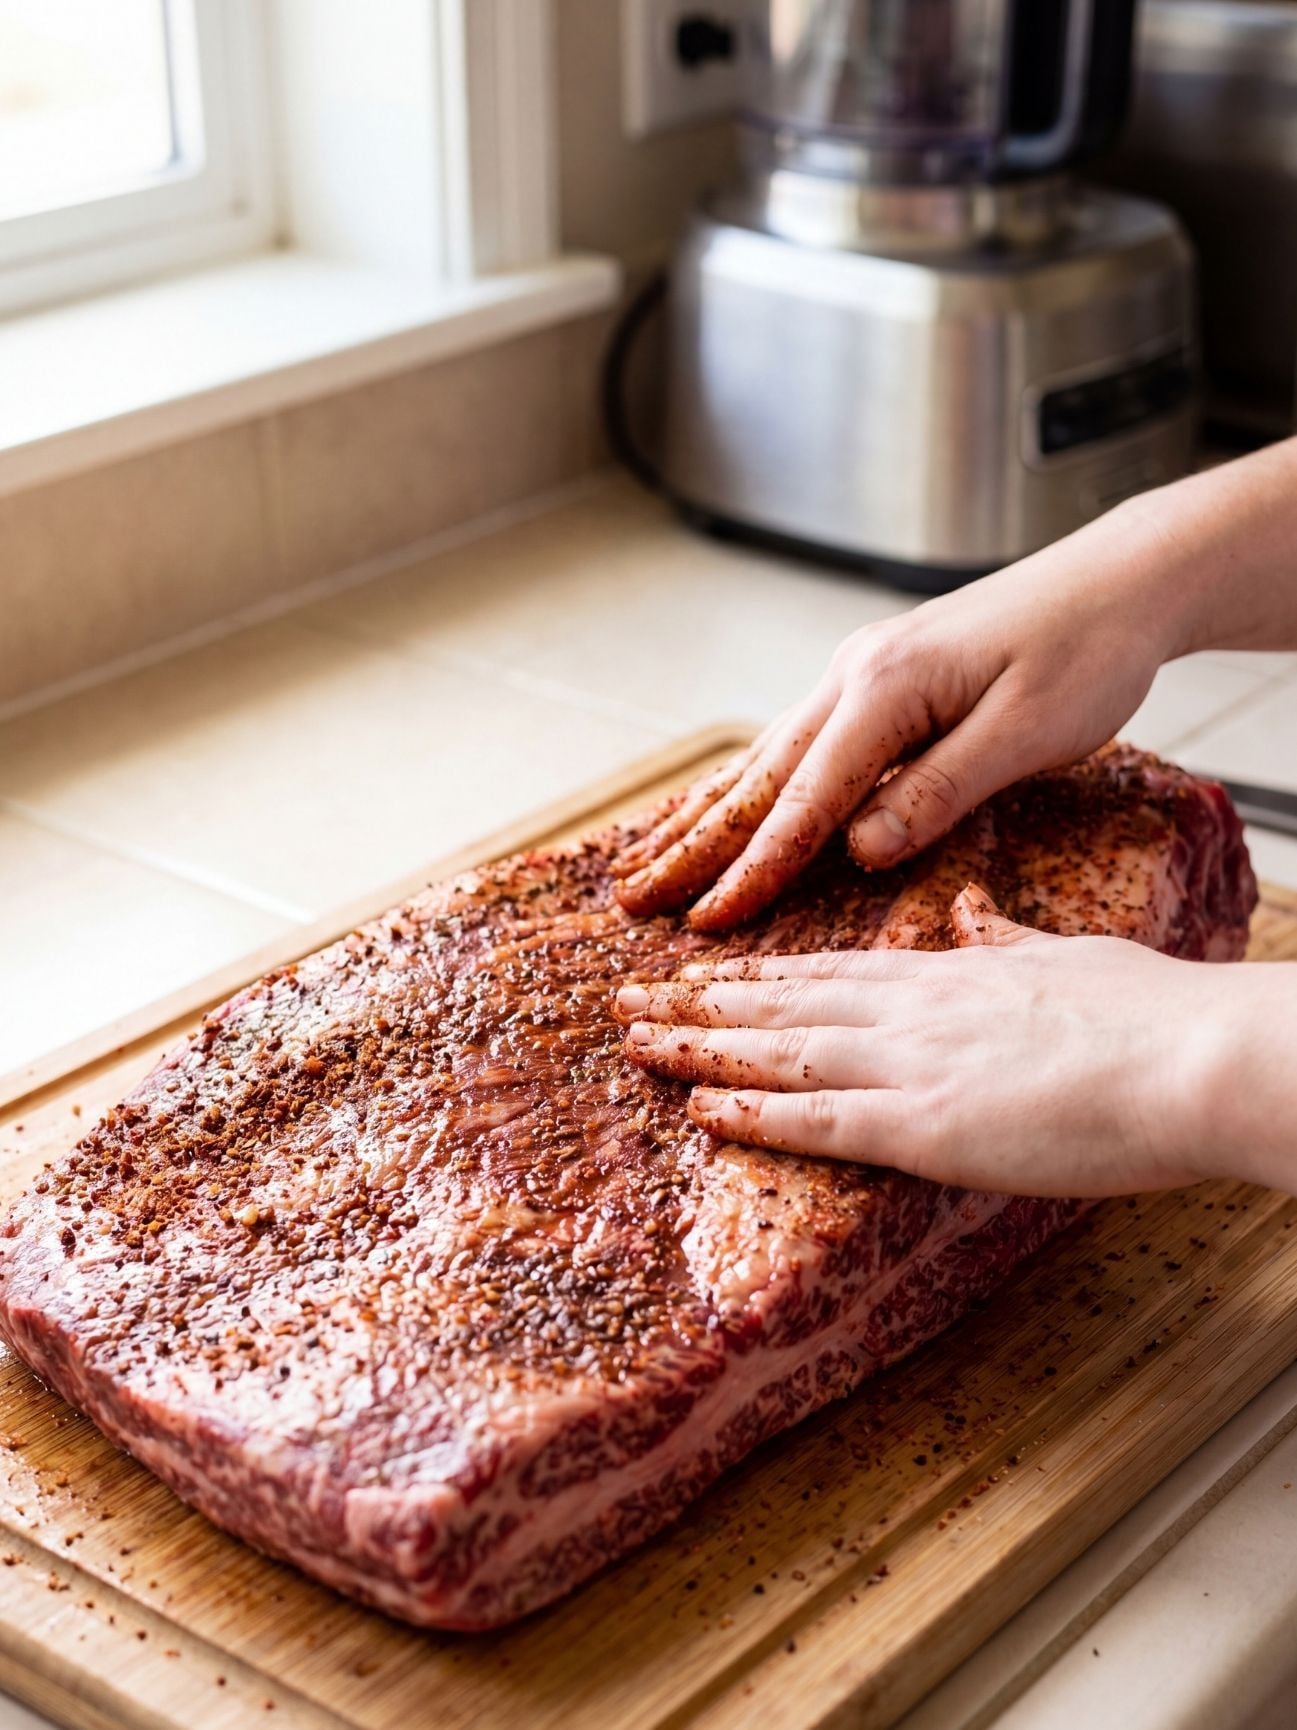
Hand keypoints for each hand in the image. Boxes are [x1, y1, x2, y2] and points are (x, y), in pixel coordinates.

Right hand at [612, 502, 1181, 931]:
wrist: (1118, 581)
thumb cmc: (1086, 652)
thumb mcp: (1026, 732)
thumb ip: (938, 790)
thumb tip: (858, 850)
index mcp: (886, 688)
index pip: (805, 799)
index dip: (755, 867)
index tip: (707, 922)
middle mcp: (854, 676)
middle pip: (757, 776)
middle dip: (690, 843)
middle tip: (630, 896)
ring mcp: (858, 675)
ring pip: (761, 757)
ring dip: (701, 815)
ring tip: (644, 859)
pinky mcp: (876, 684)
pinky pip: (792, 745)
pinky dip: (745, 785)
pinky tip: (720, 807)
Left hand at [613, 887, 1244, 1198]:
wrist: (1190, 1055)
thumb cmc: (1149, 1013)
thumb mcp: (1067, 955)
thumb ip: (1006, 940)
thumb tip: (973, 914)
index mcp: (946, 974)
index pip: (828, 972)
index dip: (758, 975)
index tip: (705, 972)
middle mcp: (911, 1011)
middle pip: (781, 1003)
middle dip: (700, 1001)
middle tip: (629, 998)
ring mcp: (910, 1065)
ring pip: (778, 1052)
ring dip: (699, 1047)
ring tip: (635, 1041)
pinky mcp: (924, 1126)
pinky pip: (818, 1120)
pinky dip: (754, 1113)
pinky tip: (701, 1108)